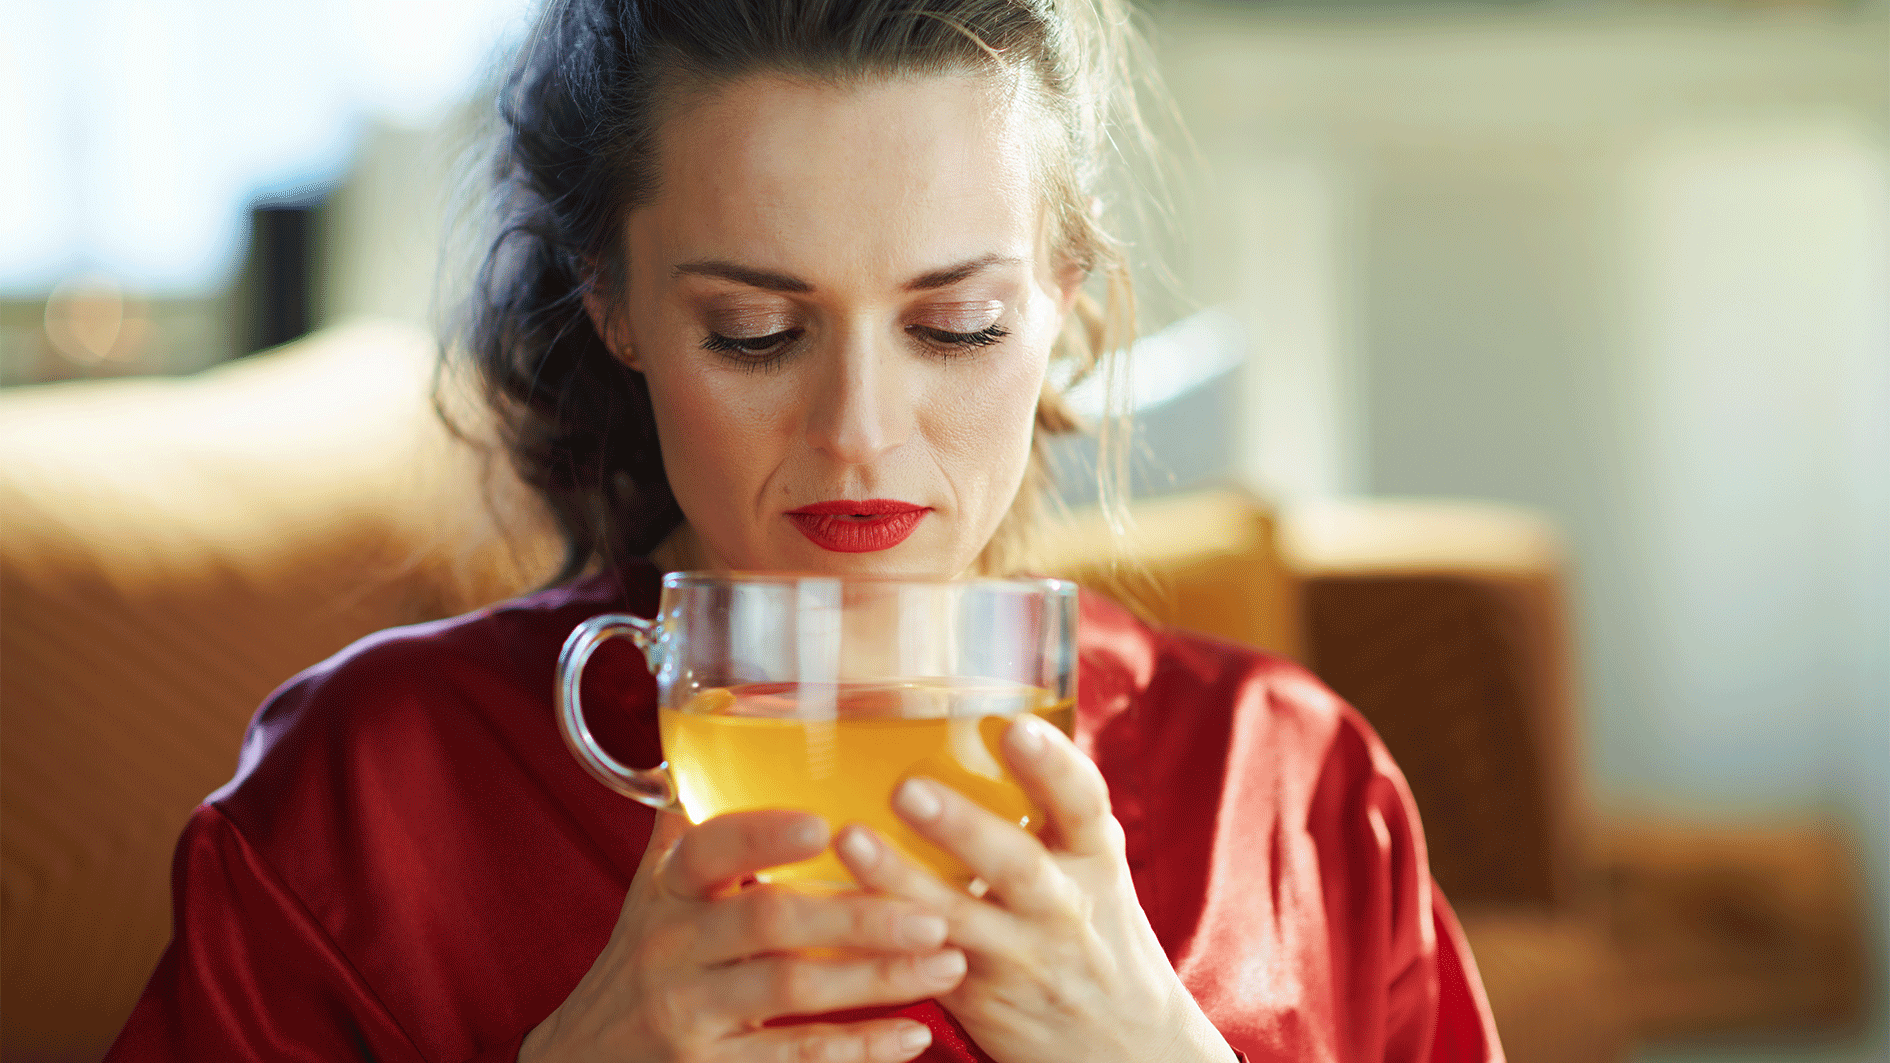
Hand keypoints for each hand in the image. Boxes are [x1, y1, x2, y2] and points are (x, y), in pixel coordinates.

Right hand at [521, 809, 965, 1062]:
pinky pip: (792, 1058)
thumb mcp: (652, 896)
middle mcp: (672, 948)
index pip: (709, 849)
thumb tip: (717, 735)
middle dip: (857, 916)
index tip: (823, 824)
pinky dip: (858, 1049)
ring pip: (791, 989)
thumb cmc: (641, 966)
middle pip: (770, 921)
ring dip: (878, 979)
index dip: (762, 835)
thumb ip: (692, 833)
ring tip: (948, 966)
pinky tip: (914, 1035)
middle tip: (934, 914)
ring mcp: (687, 1014)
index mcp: (668, 892)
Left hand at [833, 716, 1235, 1062]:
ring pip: (957, 922)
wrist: (1128, 1049)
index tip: (1015, 726)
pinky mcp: (979, 1000)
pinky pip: (923, 966)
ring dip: (902, 883)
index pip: (1085, 804)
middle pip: (1016, 867)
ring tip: (850, 841)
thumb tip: (981, 704)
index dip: (1052, 766)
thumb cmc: (1093, 931)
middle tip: (908, 790)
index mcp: (1093, 857)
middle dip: (964, 829)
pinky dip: (878, 939)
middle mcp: (1064, 906)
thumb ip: (1047, 805)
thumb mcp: (1090, 865)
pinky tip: (828, 911)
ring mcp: (1021, 959)